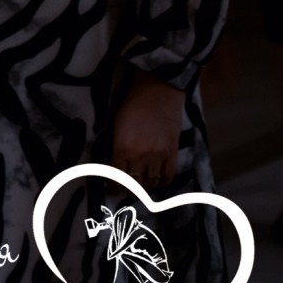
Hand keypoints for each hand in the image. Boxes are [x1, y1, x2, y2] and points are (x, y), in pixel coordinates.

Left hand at [109, 74, 184, 190]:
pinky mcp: (173, 153)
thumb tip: (112, 162)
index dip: (112, 186)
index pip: (116, 177)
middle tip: (123, 188)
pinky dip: (162, 183)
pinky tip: (156, 182)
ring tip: (138, 186)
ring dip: (143, 187)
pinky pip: (168, 176)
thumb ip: (115, 145)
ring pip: (151, 183)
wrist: (158, 92)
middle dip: (127, 189)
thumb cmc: (131, 104)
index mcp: (122, 148)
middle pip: (134, 183)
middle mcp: (140, 156)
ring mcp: (159, 156)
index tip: (110, 188)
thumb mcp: (116, 125)